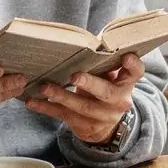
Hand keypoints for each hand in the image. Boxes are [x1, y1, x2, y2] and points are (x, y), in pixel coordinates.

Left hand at [25, 53, 144, 144]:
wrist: (105, 126)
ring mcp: (102, 116)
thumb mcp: (110, 77)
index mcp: (126, 84)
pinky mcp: (83, 125)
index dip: (133, 65)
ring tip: (45, 86)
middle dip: (90, 84)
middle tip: (75, 76)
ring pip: (82, 106)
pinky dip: (46, 107)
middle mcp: (118, 101)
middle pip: (106, 93)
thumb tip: (88, 42)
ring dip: (62, 96)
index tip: (125, 56)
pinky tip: (32, 102)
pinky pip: (63, 116)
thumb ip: (104, 64)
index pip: (136, 73)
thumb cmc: (104, 88)